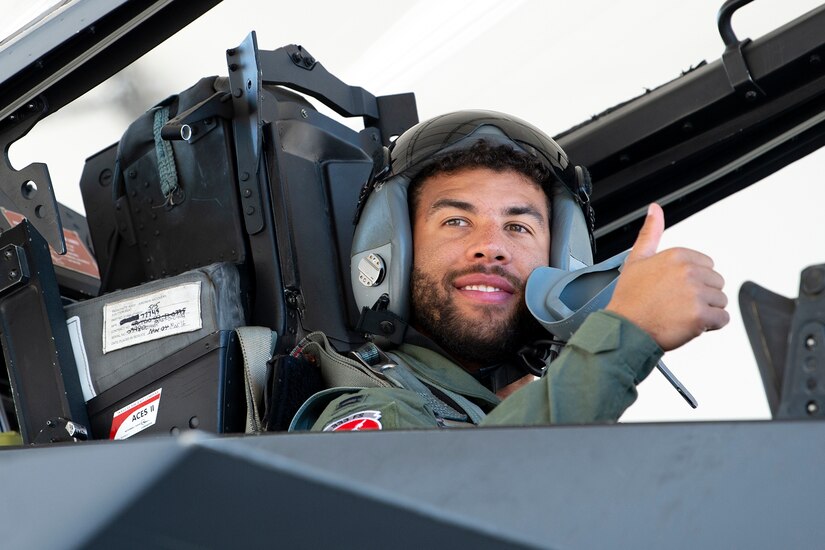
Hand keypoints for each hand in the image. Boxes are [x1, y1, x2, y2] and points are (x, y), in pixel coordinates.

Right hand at [605, 203, 728, 350]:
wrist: (624, 329)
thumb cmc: (630, 299)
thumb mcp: (636, 259)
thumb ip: (650, 233)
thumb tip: (655, 209)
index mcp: (677, 255)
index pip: (707, 266)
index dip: (693, 281)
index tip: (675, 289)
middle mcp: (688, 271)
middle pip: (716, 283)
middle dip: (702, 296)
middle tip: (677, 304)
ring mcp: (696, 294)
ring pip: (720, 302)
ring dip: (706, 311)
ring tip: (681, 315)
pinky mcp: (700, 315)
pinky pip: (722, 320)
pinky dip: (710, 326)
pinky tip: (689, 325)